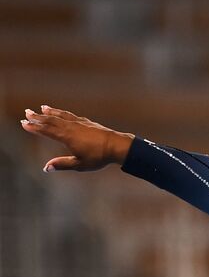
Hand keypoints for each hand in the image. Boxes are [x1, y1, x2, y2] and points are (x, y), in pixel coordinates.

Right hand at [19, 105, 133, 171]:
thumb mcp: (80, 164)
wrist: (117, 146)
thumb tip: (46, 168)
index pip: (46, 131)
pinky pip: (71, 115)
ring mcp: (79, 123)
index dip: (34, 127)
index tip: (24, 124)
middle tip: (26, 112)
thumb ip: (62, 164)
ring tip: (42, 107)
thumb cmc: (99, 157)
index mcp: (67, 137)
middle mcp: (71, 127)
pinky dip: (63, 112)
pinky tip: (61, 112)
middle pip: (51, 120)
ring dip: (50, 112)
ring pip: (61, 115)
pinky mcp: (87, 122)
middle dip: (38, 117)